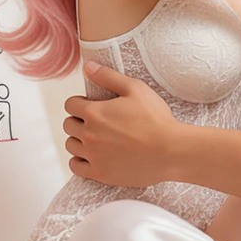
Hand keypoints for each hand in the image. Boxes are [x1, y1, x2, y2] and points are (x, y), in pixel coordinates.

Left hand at [62, 61, 181, 188]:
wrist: (171, 151)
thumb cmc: (156, 119)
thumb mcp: (135, 89)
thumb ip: (108, 76)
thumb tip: (87, 66)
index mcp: (94, 112)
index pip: (70, 105)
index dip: (80, 103)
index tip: (91, 105)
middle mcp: (89, 134)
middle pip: (69, 125)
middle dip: (79, 120)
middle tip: (97, 122)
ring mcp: (93, 156)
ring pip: (71, 145)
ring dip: (79, 140)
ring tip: (96, 138)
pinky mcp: (100, 173)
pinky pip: (75, 167)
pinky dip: (79, 161)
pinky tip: (92, 156)